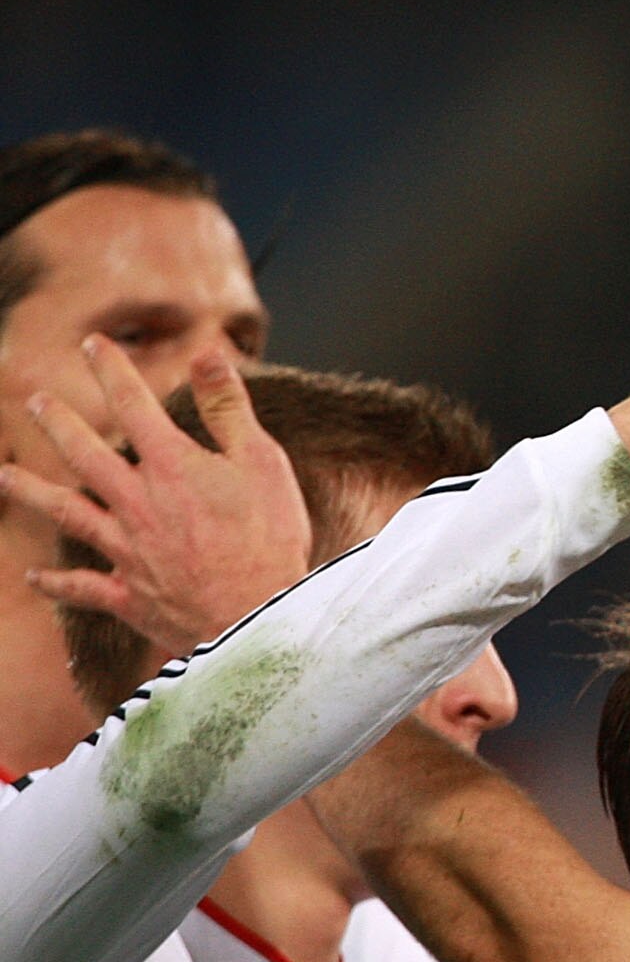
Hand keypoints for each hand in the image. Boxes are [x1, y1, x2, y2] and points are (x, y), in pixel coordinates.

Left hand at [0, 341, 311, 650]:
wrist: (258, 616)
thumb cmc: (271, 538)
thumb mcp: (264, 463)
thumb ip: (229, 408)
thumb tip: (206, 354)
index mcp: (171, 466)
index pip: (132, 404)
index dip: (111, 370)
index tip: (94, 345)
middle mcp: (136, 502)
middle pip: (84, 454)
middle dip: (58, 423)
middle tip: (36, 402)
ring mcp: (126, 549)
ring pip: (66, 514)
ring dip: (31, 493)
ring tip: (5, 475)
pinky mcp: (128, 594)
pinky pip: (82, 587)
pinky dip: (56, 585)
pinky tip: (34, 580)